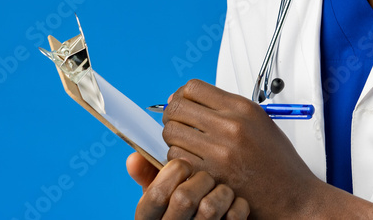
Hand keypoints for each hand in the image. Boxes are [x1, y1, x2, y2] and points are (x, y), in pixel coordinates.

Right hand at [127, 152, 249, 219]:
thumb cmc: (182, 211)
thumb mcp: (159, 200)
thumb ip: (148, 178)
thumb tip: (134, 158)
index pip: (156, 194)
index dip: (173, 172)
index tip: (185, 164)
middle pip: (184, 198)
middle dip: (200, 179)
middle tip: (206, 176)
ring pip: (210, 207)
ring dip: (221, 191)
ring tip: (221, 189)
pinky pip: (234, 216)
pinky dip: (238, 204)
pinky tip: (233, 202)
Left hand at [161, 80, 324, 218]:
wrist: (292, 195)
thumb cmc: (278, 161)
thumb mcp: (259, 121)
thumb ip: (227, 108)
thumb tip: (191, 99)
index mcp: (242, 109)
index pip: (193, 88)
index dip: (182, 94)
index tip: (182, 102)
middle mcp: (230, 127)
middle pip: (177, 107)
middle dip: (172, 114)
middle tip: (178, 122)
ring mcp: (219, 152)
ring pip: (172, 133)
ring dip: (174, 138)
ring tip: (187, 144)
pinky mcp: (211, 175)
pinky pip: (176, 159)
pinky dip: (179, 159)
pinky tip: (193, 161)